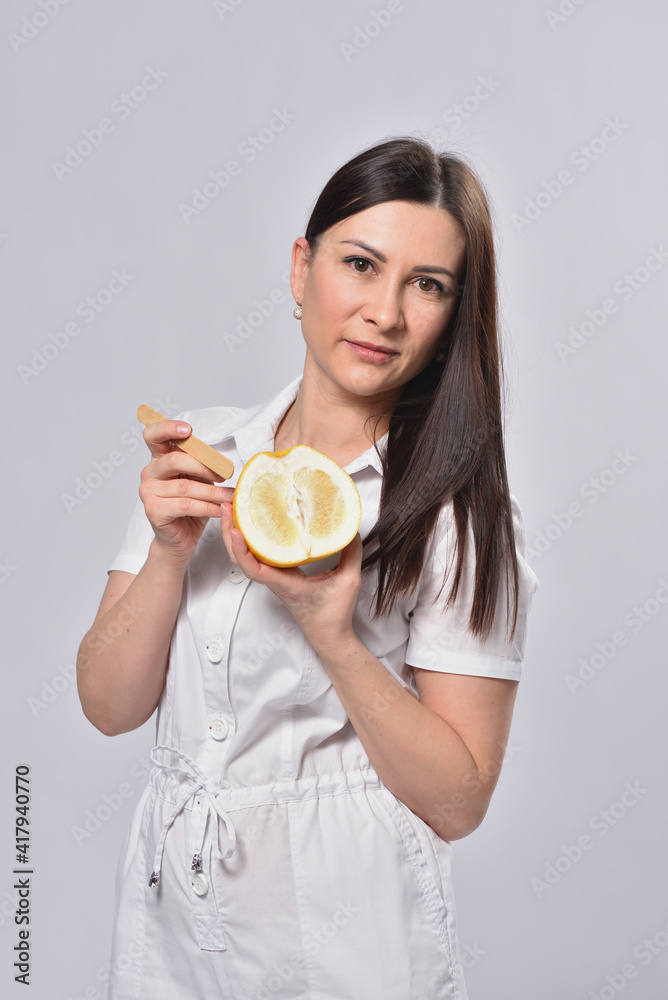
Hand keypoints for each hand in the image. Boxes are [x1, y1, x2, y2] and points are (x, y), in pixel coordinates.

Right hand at [138, 419, 233, 564]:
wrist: (181, 539)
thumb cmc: (191, 507)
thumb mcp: (199, 481)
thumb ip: (202, 467)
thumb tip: (223, 463)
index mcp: (159, 459)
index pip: (154, 436)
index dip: (167, 428)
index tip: (188, 429)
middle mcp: (149, 473)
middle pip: (174, 460)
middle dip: (204, 466)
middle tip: (224, 475)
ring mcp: (148, 492)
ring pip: (185, 486)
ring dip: (212, 492)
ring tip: (229, 497)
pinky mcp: (153, 511)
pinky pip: (185, 505)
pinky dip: (206, 507)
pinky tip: (219, 510)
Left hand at [220, 500, 362, 652]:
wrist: (328, 635)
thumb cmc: (333, 614)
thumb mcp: (349, 581)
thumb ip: (351, 553)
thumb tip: (349, 528)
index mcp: (286, 585)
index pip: (256, 570)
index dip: (242, 551)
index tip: (236, 531)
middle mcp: (275, 581)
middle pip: (241, 560)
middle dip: (230, 533)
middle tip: (225, 506)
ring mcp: (274, 579)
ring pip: (246, 558)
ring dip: (235, 536)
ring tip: (232, 510)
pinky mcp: (278, 576)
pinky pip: (257, 558)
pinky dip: (248, 541)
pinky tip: (250, 524)